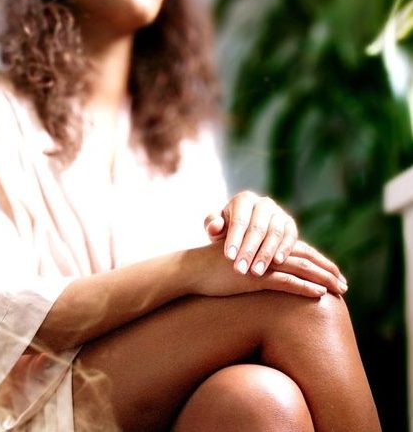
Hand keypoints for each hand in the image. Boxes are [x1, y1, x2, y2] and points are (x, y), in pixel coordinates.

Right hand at [190, 240, 347, 297]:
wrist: (194, 269)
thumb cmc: (216, 269)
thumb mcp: (242, 264)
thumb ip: (259, 264)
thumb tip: (274, 275)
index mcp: (266, 247)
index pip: (301, 251)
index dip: (320, 262)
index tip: (337, 274)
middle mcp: (266, 252)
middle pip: (306, 258)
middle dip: (328, 271)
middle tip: (346, 285)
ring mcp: (261, 263)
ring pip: (300, 269)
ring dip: (323, 279)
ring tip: (341, 290)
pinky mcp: (253, 277)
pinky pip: (284, 282)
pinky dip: (304, 287)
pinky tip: (319, 293)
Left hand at [204, 191, 298, 276]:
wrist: (246, 232)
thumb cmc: (226, 230)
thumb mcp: (216, 227)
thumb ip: (212, 225)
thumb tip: (214, 227)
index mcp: (243, 200)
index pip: (239, 220)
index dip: (234, 239)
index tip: (229, 257)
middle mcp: (264, 203)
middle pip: (257, 228)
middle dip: (248, 251)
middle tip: (240, 270)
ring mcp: (279, 212)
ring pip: (274, 233)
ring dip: (265, 254)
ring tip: (256, 272)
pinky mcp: (290, 224)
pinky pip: (290, 236)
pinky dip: (285, 249)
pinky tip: (277, 263)